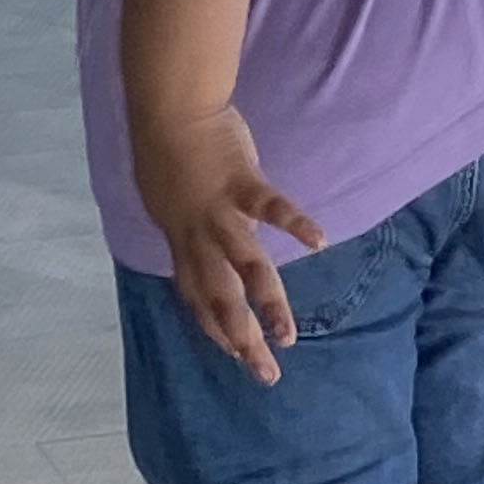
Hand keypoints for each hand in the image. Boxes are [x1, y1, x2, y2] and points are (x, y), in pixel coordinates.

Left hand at [133, 104, 326, 382]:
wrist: (167, 110)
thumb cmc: (165, 150)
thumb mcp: (167, 202)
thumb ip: (187, 229)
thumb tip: (200, 246)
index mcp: (182, 241)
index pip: (196, 297)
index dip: (214, 328)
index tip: (234, 355)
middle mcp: (199, 237)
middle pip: (221, 297)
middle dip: (242, 339)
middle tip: (266, 374)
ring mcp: (221, 212)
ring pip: (246, 266)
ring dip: (268, 303)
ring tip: (288, 336)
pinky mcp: (243, 183)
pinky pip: (270, 206)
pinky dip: (294, 223)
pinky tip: (318, 241)